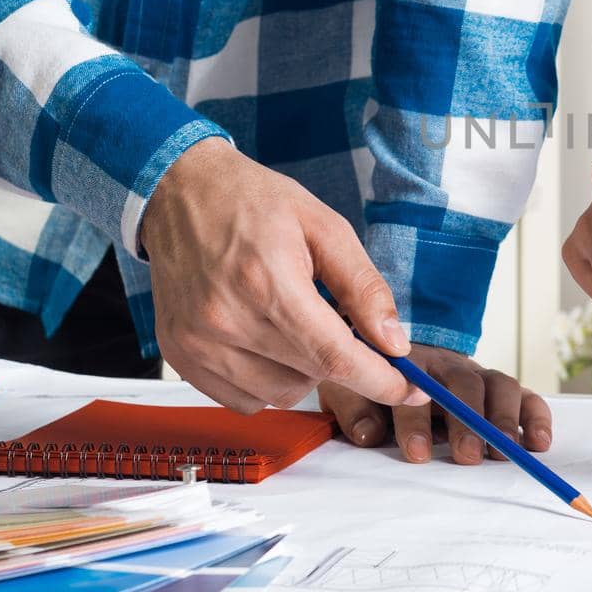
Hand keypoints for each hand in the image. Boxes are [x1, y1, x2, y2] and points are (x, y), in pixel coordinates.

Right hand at [142, 138, 424, 413]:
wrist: (181, 192)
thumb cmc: (254, 203)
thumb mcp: (325, 227)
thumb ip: (363, 287)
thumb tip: (394, 342)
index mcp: (267, 282)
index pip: (334, 356)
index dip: (380, 381)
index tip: (411, 389)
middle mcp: (225, 321)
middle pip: (311, 377)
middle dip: (345, 363)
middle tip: (344, 328)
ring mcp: (197, 344)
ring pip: (278, 395)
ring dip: (304, 373)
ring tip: (297, 325)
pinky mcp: (180, 356)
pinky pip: (242, 399)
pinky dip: (267, 382)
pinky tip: (268, 343)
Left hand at [318, 345, 552, 464]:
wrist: (390, 360)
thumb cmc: (371, 386)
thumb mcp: (347, 391)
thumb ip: (354, 410)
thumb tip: (368, 435)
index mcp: (407, 364)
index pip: (414, 385)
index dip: (417, 420)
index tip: (418, 453)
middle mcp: (447, 365)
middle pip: (464, 384)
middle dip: (467, 421)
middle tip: (467, 456)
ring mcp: (477, 375)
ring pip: (499, 384)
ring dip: (503, 419)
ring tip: (504, 453)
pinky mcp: (498, 391)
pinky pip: (525, 396)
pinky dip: (536, 416)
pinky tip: (538, 443)